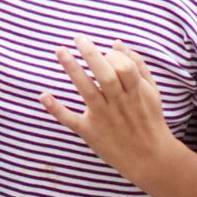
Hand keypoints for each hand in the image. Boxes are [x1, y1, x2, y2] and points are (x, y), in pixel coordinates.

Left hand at [39, 41, 176, 180]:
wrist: (151, 159)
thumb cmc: (149, 119)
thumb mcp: (152, 92)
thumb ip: (138, 66)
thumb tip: (117, 43)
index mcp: (135, 92)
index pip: (124, 67)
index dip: (113, 56)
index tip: (105, 52)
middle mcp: (119, 104)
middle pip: (105, 75)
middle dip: (91, 54)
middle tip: (78, 37)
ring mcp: (104, 118)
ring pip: (87, 91)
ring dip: (73, 70)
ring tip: (61, 51)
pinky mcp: (90, 132)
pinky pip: (71, 120)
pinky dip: (57, 109)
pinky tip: (44, 96)